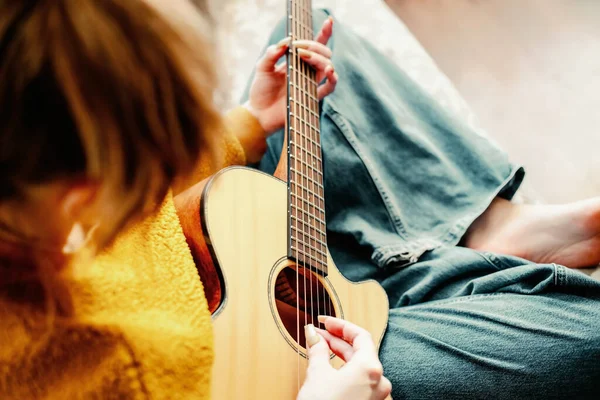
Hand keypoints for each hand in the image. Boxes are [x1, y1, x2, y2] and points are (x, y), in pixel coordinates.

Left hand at [245, 17, 337, 135]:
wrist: (259, 113)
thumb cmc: (261, 90)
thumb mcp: (262, 67)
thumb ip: (272, 53)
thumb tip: (286, 42)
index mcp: (297, 60)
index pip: (314, 44)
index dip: (324, 32)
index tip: (329, 20)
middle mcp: (307, 70)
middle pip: (323, 52)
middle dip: (314, 46)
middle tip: (298, 49)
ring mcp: (311, 82)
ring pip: (327, 66)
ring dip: (319, 58)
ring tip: (305, 56)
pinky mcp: (313, 96)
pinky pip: (330, 87)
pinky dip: (332, 78)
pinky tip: (329, 70)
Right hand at [297, 316, 391, 399]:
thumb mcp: (317, 374)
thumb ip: (317, 349)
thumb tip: (313, 333)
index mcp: (371, 368)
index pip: (360, 335)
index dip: (340, 324)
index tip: (324, 321)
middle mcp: (380, 381)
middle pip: (361, 351)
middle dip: (337, 341)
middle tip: (318, 335)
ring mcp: (378, 397)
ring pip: (361, 368)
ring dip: (341, 357)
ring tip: (321, 351)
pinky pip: (361, 382)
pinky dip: (346, 373)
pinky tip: (331, 371)